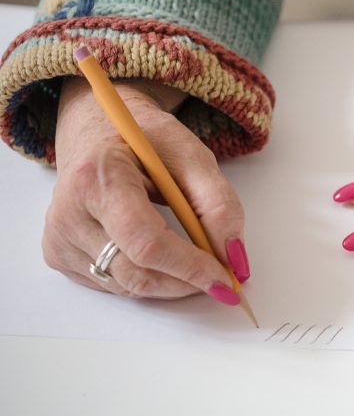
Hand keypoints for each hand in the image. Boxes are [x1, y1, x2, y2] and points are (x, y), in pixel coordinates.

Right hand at [43, 77, 248, 302]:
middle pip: (135, 272)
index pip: (145, 241)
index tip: (224, 278)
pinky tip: (161, 253)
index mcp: (98, 178)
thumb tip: (233, 255)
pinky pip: (113, 284)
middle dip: (186, 281)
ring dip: (170, 282)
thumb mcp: (192, 154)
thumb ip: (218, 203)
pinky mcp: (59, 254)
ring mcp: (59, 237)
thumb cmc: (144, 139)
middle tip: (221, 276)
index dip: (189, 266)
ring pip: (127, 285)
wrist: (98, 130)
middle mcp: (68, 213)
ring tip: (195, 258)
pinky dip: (147, 277)